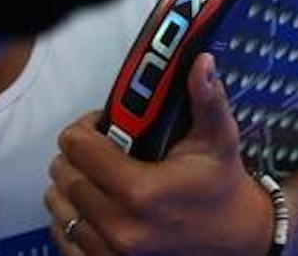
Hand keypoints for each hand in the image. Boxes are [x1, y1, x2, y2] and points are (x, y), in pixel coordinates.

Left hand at [44, 55, 270, 255]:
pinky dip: (72, 217)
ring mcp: (111, 253)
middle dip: (79, 155)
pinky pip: (63, 235)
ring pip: (58, 204)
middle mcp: (121, 228)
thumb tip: (201, 62)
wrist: (239, 239)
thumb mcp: (218, 139)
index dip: (86, 128)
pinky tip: (96, 205)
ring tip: (99, 177)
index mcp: (142, 192)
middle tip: (103, 150)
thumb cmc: (222, 185)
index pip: (76, 147)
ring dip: (71, 185)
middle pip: (64, 173)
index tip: (103, 126)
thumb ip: (206, 99)